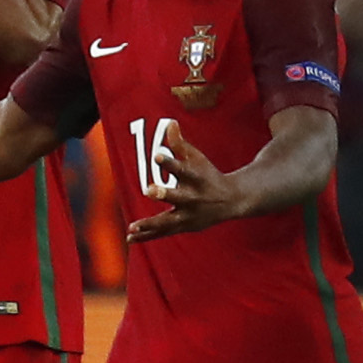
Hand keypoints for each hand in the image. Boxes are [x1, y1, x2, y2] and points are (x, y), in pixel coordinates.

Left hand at [124, 128, 247, 239]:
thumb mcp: (197, 158)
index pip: (182, 169)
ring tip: (132, 227)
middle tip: (149, 189)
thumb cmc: (209, 175)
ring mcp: (189, 215)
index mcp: (196, 178)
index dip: (170, 162)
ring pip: (169, 221)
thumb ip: (180, 144)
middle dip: (164, 193)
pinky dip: (147, 236)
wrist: (232, 201)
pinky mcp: (185, 226)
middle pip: (178, 196)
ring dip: (150, 224)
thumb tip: (169, 123)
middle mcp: (193, 198)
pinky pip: (163, 233)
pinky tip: (130, 238)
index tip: (158, 154)